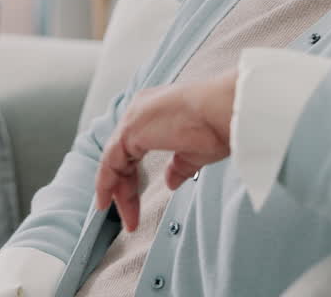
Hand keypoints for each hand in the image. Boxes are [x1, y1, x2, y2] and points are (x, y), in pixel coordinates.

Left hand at [94, 69, 236, 230]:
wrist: (223, 111)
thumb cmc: (218, 124)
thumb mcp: (195, 151)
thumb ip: (178, 166)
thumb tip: (171, 182)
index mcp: (154, 111)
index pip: (134, 147)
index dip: (130, 175)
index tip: (131, 200)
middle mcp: (139, 111)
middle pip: (120, 155)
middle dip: (124, 187)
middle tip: (129, 216)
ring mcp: (133, 119)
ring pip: (113, 161)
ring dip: (117, 191)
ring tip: (126, 219)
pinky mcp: (130, 130)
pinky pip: (110, 163)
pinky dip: (106, 184)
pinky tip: (108, 202)